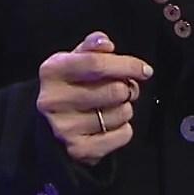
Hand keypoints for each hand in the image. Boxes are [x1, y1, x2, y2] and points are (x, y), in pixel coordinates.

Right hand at [36, 32, 153, 165]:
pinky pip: (122, 135)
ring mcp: (64, 127)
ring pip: (121, 113)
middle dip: (127, 88)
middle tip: (124, 89)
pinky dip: (125, 129)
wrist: (47, 126)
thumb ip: (91, 48)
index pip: (96, 63)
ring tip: (112, 107)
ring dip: (125, 109)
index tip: (145, 70)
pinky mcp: (78, 150)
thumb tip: (106, 44)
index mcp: (52, 71)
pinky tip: (111, 126)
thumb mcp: (73, 61)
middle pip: (114, 90)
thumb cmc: (68, 87)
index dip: (127, 65)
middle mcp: (53, 100)